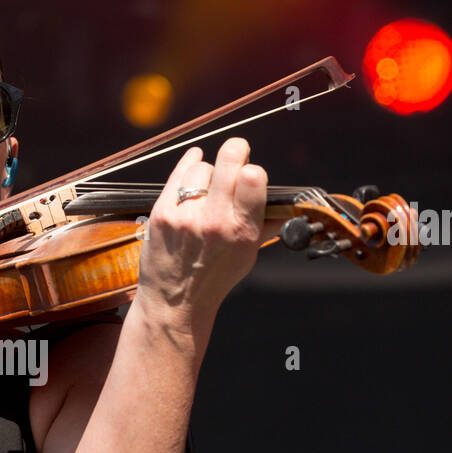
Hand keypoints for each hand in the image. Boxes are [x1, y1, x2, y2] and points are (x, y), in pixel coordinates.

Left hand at [136, 138, 278, 332]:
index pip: (253, 178)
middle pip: (228, 161)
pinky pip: (177, 174)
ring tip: (208, 188)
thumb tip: (289, 201)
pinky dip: (188, 165)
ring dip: (208, 172)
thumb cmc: (215, 277)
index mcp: (241, 232)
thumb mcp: (248, 255)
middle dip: (235, 150)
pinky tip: (194, 162)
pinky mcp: (161, 213)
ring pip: (201, 167)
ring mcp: (184, 216)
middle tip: (237, 152)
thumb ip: (267, 224)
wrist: (174, 302)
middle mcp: (213, 222)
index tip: (250, 171)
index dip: (252, 168)